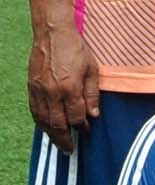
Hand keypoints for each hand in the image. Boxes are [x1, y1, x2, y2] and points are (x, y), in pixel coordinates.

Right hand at [28, 21, 99, 152]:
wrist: (53, 34)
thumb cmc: (76, 50)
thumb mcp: (92, 70)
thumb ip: (93, 94)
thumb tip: (94, 115)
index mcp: (70, 88)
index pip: (76, 117)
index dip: (81, 127)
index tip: (86, 131)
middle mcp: (52, 92)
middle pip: (57, 124)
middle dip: (64, 139)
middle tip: (70, 150)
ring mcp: (39, 90)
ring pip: (43, 120)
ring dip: (51, 134)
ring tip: (59, 143)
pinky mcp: (31, 87)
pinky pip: (35, 111)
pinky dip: (40, 122)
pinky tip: (46, 128)